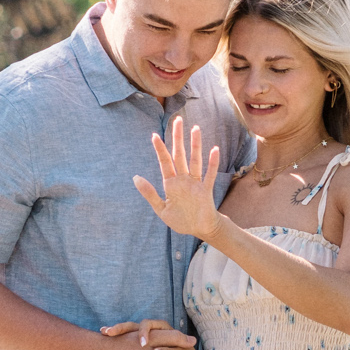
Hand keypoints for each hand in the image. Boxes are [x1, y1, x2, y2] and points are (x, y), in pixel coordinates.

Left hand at [132, 119, 222, 241]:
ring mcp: (195, 183)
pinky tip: (214, 150)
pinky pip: (209, 174)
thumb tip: (135, 177)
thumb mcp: (161, 209)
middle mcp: (183, 179)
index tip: (154, 135)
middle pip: (180, 155)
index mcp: (170, 184)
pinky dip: (212, 163)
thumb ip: (149, 193)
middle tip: (178, 120)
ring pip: (195, 160)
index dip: (159, 149)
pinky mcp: (206, 190)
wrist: (199, 229)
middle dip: (178, 138)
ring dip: (195, 145)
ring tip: (196, 128)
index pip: (164, 162)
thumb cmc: (180, 220)